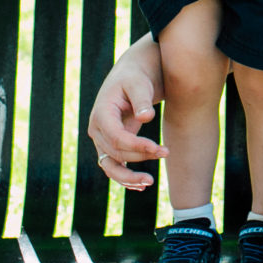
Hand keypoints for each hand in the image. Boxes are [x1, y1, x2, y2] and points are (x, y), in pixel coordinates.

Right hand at [86, 36, 167, 190]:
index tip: (157, 148)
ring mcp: (101, 139)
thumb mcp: (139, 83)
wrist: (132, 76)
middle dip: (141, 156)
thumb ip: (142, 99)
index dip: (136, 146)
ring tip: (149, 182)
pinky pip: (113, 167)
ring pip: (111, 165)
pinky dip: (125, 178)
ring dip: (129, 177)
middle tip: (166, 152)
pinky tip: (140, 186)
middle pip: (116, 152)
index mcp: (101, 112)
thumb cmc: (137, 77)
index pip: (116, 137)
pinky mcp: (109, 145)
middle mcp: (97, 128)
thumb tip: (145, 117)